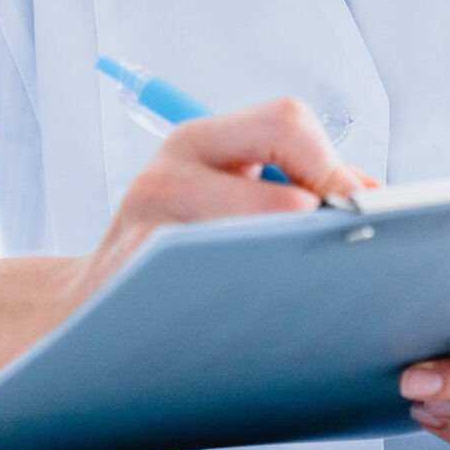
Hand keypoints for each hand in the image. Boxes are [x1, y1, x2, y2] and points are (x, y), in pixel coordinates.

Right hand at [0, 98, 368, 415]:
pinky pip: (218, 303)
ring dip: (299, 276)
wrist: (75, 315)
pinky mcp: (137, 296)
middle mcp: (165, 178)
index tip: (365, 210)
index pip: (287, 123)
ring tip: (321, 295)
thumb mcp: (217, 190)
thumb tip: (373, 194)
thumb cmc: (172, 250)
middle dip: (328, 231)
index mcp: (195, 141)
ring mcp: (145, 239)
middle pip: (284, 195)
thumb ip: (290, 181)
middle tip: (353, 260)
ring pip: (254, 252)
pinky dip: (259, 312)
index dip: (336, 168)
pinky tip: (275, 326)